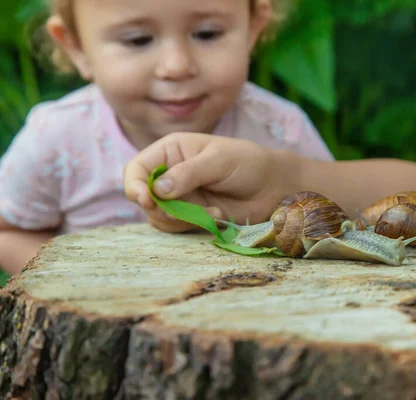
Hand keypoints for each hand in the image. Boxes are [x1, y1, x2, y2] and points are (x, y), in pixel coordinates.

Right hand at [123, 132, 293, 232]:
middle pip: (144, 198)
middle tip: (186, 213)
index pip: (137, 169)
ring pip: (159, 217)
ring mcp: (179, 197)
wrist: (273, 186)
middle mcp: (169, 174)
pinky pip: (178, 228)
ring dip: (181, 220)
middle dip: (162, 209)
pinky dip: (194, 225)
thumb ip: (188, 174)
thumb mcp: (218, 161)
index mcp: (171, 151)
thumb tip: (157, 189)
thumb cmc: (247, 163)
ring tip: (211, 211)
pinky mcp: (191, 215)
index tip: (147, 200)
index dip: (135, 186)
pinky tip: (217, 215)